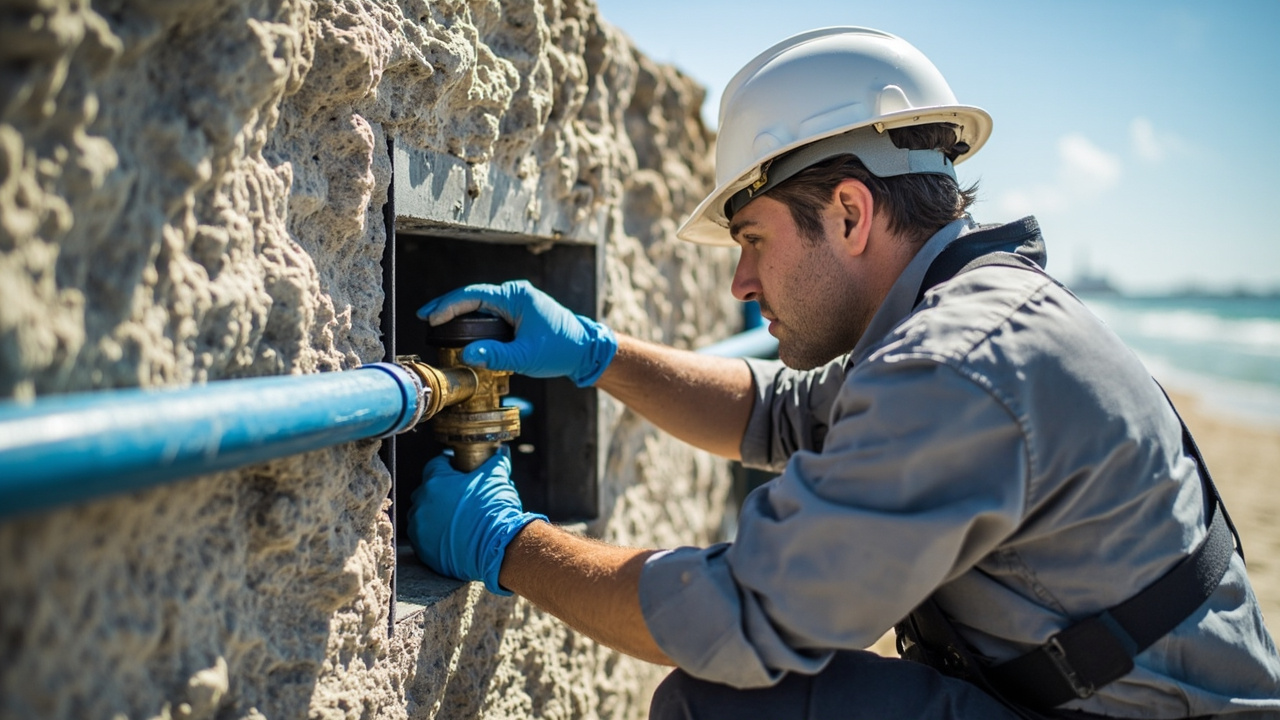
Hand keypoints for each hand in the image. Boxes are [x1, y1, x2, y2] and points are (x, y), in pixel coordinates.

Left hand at [407, 447, 545, 594]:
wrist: (496, 548)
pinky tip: (450, 536)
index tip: (458, 470)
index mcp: (436, 481)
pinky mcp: (422, 548)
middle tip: (459, 497)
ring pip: (421, 514)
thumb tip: (500, 453)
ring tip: (454, 519)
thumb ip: (495, 462)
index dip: (448, 466)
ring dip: (433, 514)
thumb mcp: (497, 479)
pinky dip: (433, 535)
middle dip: (439, 492)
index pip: (436, 465)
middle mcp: (422, 503)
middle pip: (426, 490)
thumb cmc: (494, 511)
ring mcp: (420, 527)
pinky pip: (422, 537)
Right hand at [416, 280, 616, 386]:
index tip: (429, 316)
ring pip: (481, 303)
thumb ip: (497, 356)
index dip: (448, 305)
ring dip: (459, 311)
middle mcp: (516, 293)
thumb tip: (467, 355)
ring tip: (436, 321)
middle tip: (424, 316)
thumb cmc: (561, 350)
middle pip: (473, 296)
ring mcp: (518, 301)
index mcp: (516, 296)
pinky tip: (459, 326)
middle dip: (448, 306)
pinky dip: (473, 317)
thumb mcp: (527, 356)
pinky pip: (490, 311)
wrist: (586, 350)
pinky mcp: (520, 311)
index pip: (473, 295)